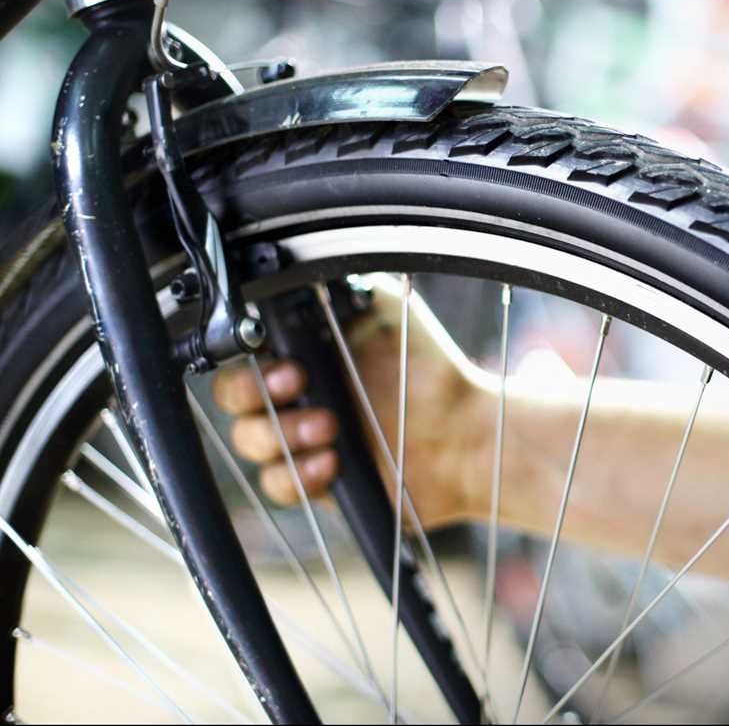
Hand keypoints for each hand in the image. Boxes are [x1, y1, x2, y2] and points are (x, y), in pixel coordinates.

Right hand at [212, 279, 492, 526]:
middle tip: (297, 387)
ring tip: (331, 428)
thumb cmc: (427, 369)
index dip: (249, 363)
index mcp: (300, 354)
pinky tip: (331, 463)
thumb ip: (337, 289)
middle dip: (253, 396)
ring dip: (282, 436)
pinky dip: (298, 476)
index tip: (286, 364)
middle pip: (233, 401)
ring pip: (250, 444)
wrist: (464, 434)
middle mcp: (294, 396)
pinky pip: (278, 486)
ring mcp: (301, 440)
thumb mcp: (384, 310)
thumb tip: (297, 273)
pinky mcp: (314, 482)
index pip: (242, 357)